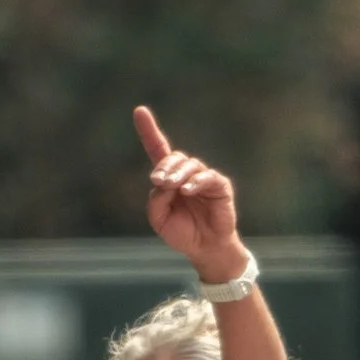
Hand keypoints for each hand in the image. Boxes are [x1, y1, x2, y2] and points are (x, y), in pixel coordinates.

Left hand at [133, 107, 246, 280]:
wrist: (204, 249)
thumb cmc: (182, 232)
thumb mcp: (159, 219)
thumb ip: (156, 200)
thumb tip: (164, 183)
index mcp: (168, 178)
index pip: (157, 149)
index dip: (148, 130)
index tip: (139, 111)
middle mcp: (186, 173)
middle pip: (173, 157)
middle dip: (164, 166)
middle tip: (159, 181)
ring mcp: (203, 177)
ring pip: (189, 164)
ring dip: (178, 174)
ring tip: (173, 187)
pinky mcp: (219, 185)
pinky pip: (208, 177)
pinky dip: (196, 181)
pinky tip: (188, 190)